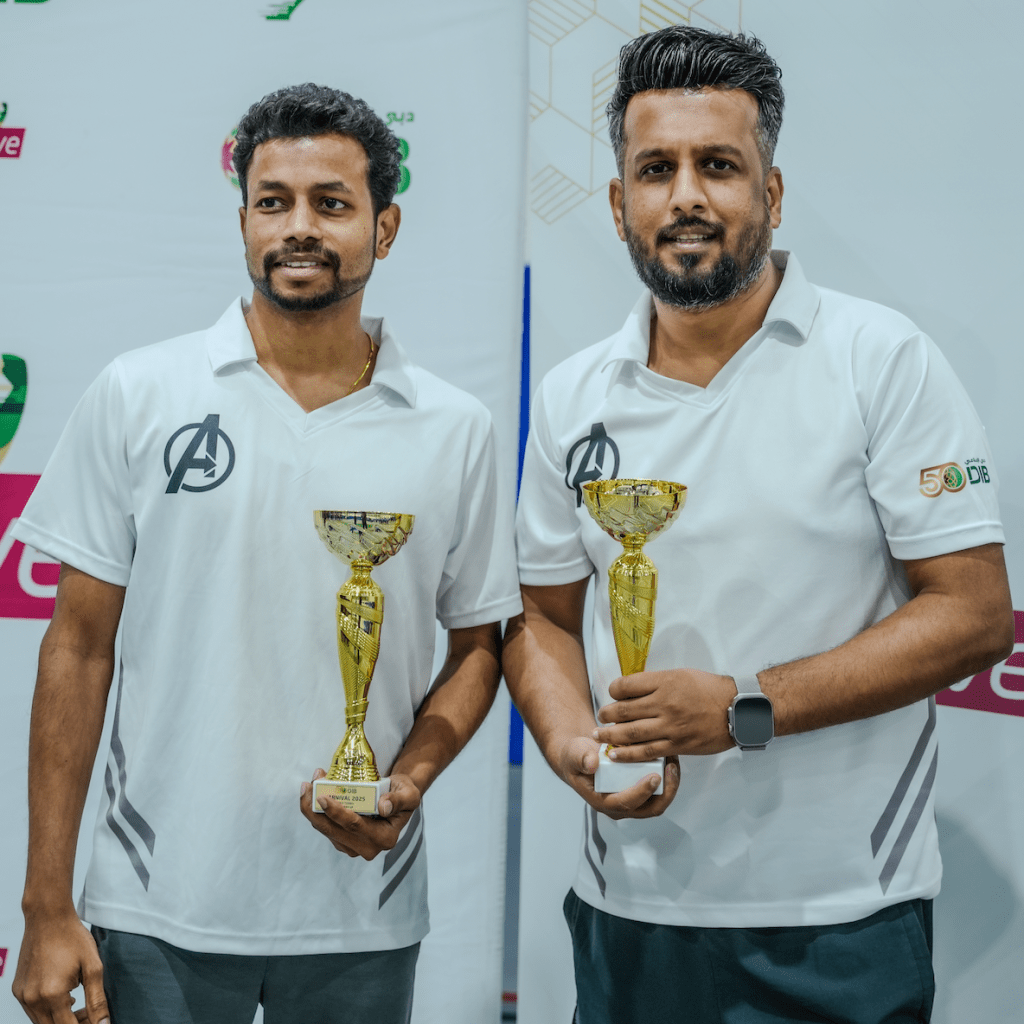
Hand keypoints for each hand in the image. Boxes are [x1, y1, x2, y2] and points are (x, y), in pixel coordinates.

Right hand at [13, 910, 108, 1023]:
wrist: (48, 917)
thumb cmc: (73, 938)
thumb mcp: (93, 966)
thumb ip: (97, 999)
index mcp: (52, 994)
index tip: (96, 1022)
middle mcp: (33, 999)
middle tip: (89, 1014)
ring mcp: (23, 995)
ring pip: (42, 1022)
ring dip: (61, 1019)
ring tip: (78, 1005)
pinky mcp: (18, 990)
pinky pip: (33, 1011)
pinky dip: (49, 1010)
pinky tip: (64, 996)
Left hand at [299, 769, 419, 860]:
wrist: (398, 798)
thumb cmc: (403, 793)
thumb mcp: (409, 793)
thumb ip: (399, 800)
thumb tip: (383, 807)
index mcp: (384, 838)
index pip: (355, 826)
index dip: (336, 812)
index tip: (321, 797)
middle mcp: (368, 848)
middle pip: (333, 831)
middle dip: (315, 809)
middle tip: (307, 786)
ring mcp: (354, 847)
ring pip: (325, 830)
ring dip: (312, 809)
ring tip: (309, 785)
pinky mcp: (344, 842)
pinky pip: (325, 827)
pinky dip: (316, 811)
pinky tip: (313, 793)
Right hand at [556, 735, 678, 819]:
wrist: (581, 756)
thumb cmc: (576, 757)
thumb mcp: (574, 753)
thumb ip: (581, 758)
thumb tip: (592, 764)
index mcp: (602, 801)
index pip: (626, 803)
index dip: (642, 792)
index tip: (654, 776)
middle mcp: (619, 806)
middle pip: (650, 809)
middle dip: (666, 791)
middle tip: (671, 768)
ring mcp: (632, 800)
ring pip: (658, 802)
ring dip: (670, 784)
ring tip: (673, 760)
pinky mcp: (640, 791)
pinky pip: (659, 792)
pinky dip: (667, 778)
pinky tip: (669, 758)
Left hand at [594, 668, 736, 757]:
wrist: (736, 709)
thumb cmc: (708, 689)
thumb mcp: (681, 675)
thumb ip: (656, 682)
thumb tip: (632, 689)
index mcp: (664, 682)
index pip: (627, 685)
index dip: (614, 690)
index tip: (612, 694)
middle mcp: (664, 703)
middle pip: (624, 710)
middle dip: (607, 714)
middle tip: (600, 717)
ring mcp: (670, 726)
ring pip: (631, 733)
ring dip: (610, 735)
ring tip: (599, 735)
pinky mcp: (677, 745)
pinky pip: (647, 751)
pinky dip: (628, 754)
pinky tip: (615, 754)